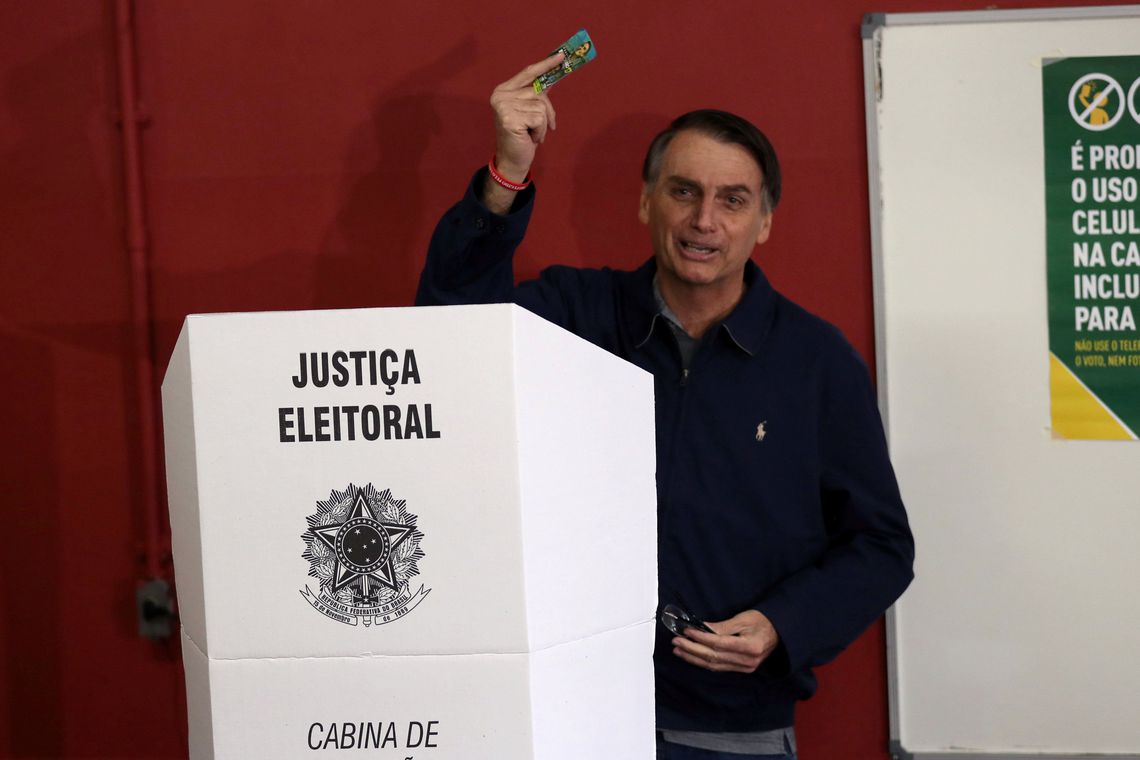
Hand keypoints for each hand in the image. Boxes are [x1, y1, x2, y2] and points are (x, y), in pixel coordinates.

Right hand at [488, 52, 561, 181]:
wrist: (512, 159)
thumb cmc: (523, 135)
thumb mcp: (529, 110)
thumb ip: (537, 93)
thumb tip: (554, 74)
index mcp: (504, 90)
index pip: (528, 72)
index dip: (546, 64)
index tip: (562, 56)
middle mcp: (501, 95)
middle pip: (539, 92)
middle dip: (547, 110)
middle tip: (541, 126)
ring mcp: (504, 106)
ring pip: (541, 106)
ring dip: (543, 124)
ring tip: (532, 133)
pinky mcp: (510, 119)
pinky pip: (540, 119)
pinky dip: (541, 131)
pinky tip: (530, 137)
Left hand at [671, 609, 779, 673]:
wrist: (779, 633)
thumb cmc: (763, 622)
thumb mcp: (744, 619)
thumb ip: (722, 626)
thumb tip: (701, 629)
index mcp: (750, 646)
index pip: (719, 644)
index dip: (700, 638)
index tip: (687, 631)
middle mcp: (747, 661)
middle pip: (713, 657)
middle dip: (692, 649)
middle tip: (676, 641)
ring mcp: (745, 668)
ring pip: (713, 665)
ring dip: (694, 658)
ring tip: (678, 650)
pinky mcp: (741, 670)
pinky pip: (718, 668)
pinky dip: (703, 662)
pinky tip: (692, 656)